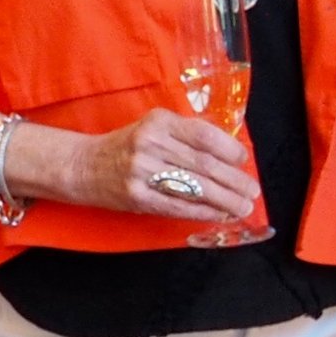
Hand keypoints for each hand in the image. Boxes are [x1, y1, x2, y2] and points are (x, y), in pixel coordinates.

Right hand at [74, 109, 261, 221]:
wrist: (83, 165)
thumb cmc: (128, 146)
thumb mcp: (155, 128)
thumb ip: (188, 136)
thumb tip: (232, 155)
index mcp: (160, 122)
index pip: (204, 135)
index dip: (230, 150)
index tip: (244, 161)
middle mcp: (151, 143)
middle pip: (204, 164)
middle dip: (234, 180)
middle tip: (253, 191)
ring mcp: (142, 171)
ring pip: (195, 187)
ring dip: (225, 200)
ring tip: (243, 207)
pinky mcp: (137, 196)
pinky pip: (178, 206)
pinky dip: (203, 212)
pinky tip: (219, 215)